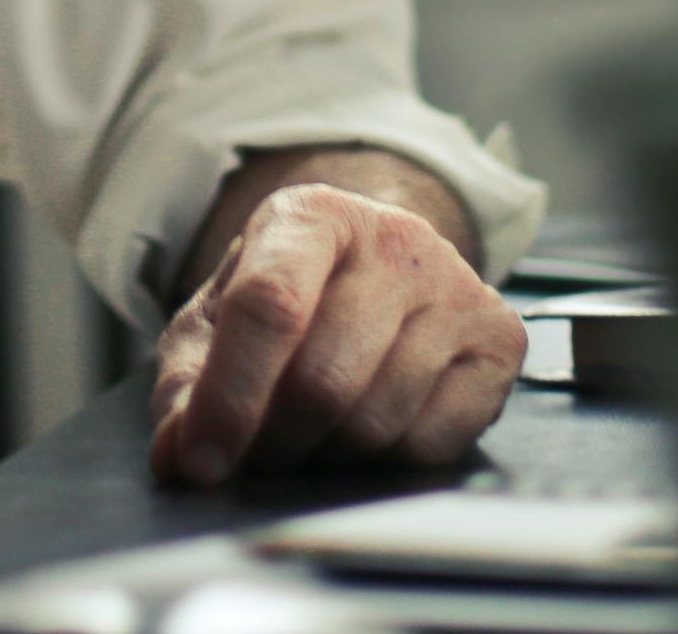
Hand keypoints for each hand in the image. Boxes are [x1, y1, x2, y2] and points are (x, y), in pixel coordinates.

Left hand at [146, 181, 525, 483]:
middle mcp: (394, 238)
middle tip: (259, 450)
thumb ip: (186, 388)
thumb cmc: (290, 296)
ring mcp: (456, 285)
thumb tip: (177, 455)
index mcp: (311, 215)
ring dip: (327, 455)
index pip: (269, 306)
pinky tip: (370, 429)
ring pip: (376, 421)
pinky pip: (433, 443)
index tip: (201, 461)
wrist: (378, 266)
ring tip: (311, 436)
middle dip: (275, 440)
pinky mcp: (500, 338)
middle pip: (322, 381)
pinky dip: (388, 461)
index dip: (229, 397)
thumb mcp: (217, 323)